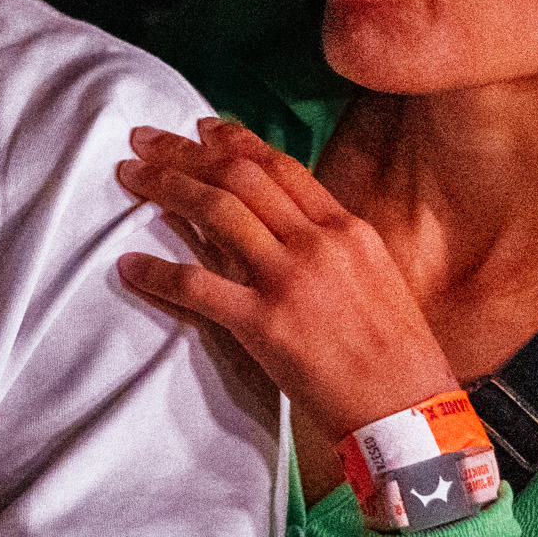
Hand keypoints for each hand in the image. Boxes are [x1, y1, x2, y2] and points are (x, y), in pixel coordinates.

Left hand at [114, 119, 456, 441]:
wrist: (407, 407)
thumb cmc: (397, 352)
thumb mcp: (374, 276)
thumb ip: (331, 244)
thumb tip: (286, 226)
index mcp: (345, 228)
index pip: (280, 166)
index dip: (234, 141)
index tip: (201, 129)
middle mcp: (317, 242)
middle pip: (239, 176)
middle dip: (185, 152)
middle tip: (145, 141)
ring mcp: (289, 280)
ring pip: (216, 212)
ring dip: (165, 188)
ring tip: (130, 178)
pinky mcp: (264, 324)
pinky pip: (196, 287)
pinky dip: (157, 272)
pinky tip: (129, 266)